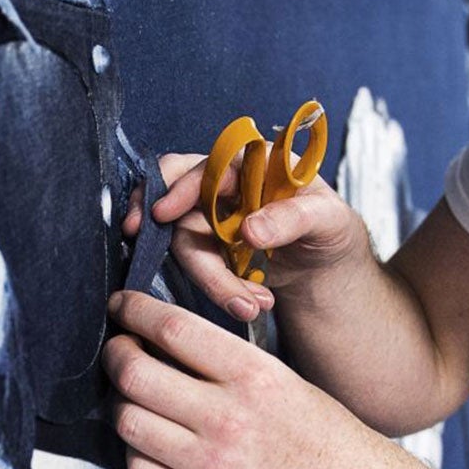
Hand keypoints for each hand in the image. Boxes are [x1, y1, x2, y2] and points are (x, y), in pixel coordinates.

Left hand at [102, 289, 376, 468]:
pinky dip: (138, 451)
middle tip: (118, 351)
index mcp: (252, 376)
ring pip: (129, 423)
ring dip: (123, 404)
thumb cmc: (309, 427)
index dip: (134, 311)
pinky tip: (154, 442)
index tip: (120, 306)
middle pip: (137, 376)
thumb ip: (216, 355)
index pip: (173, 329)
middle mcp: (229, 421)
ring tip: (136, 399)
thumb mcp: (274, 373)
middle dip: (116, 355)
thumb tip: (150, 332)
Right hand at [122, 151, 370, 324]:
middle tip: (136, 236)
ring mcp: (212, 219)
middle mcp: (225, 185)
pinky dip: (219, 290)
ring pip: (184, 242)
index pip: (206, 164)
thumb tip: (250, 229)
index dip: (179, 186)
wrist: (328, 267)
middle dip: (153, 218)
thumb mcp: (329, 220)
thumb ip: (293, 219)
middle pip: (176, 195)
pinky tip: (250, 303)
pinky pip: (197, 267)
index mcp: (254, 162)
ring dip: (212, 279)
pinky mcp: (209, 250)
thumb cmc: (332, 229)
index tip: (162, 213)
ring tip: (251, 306)